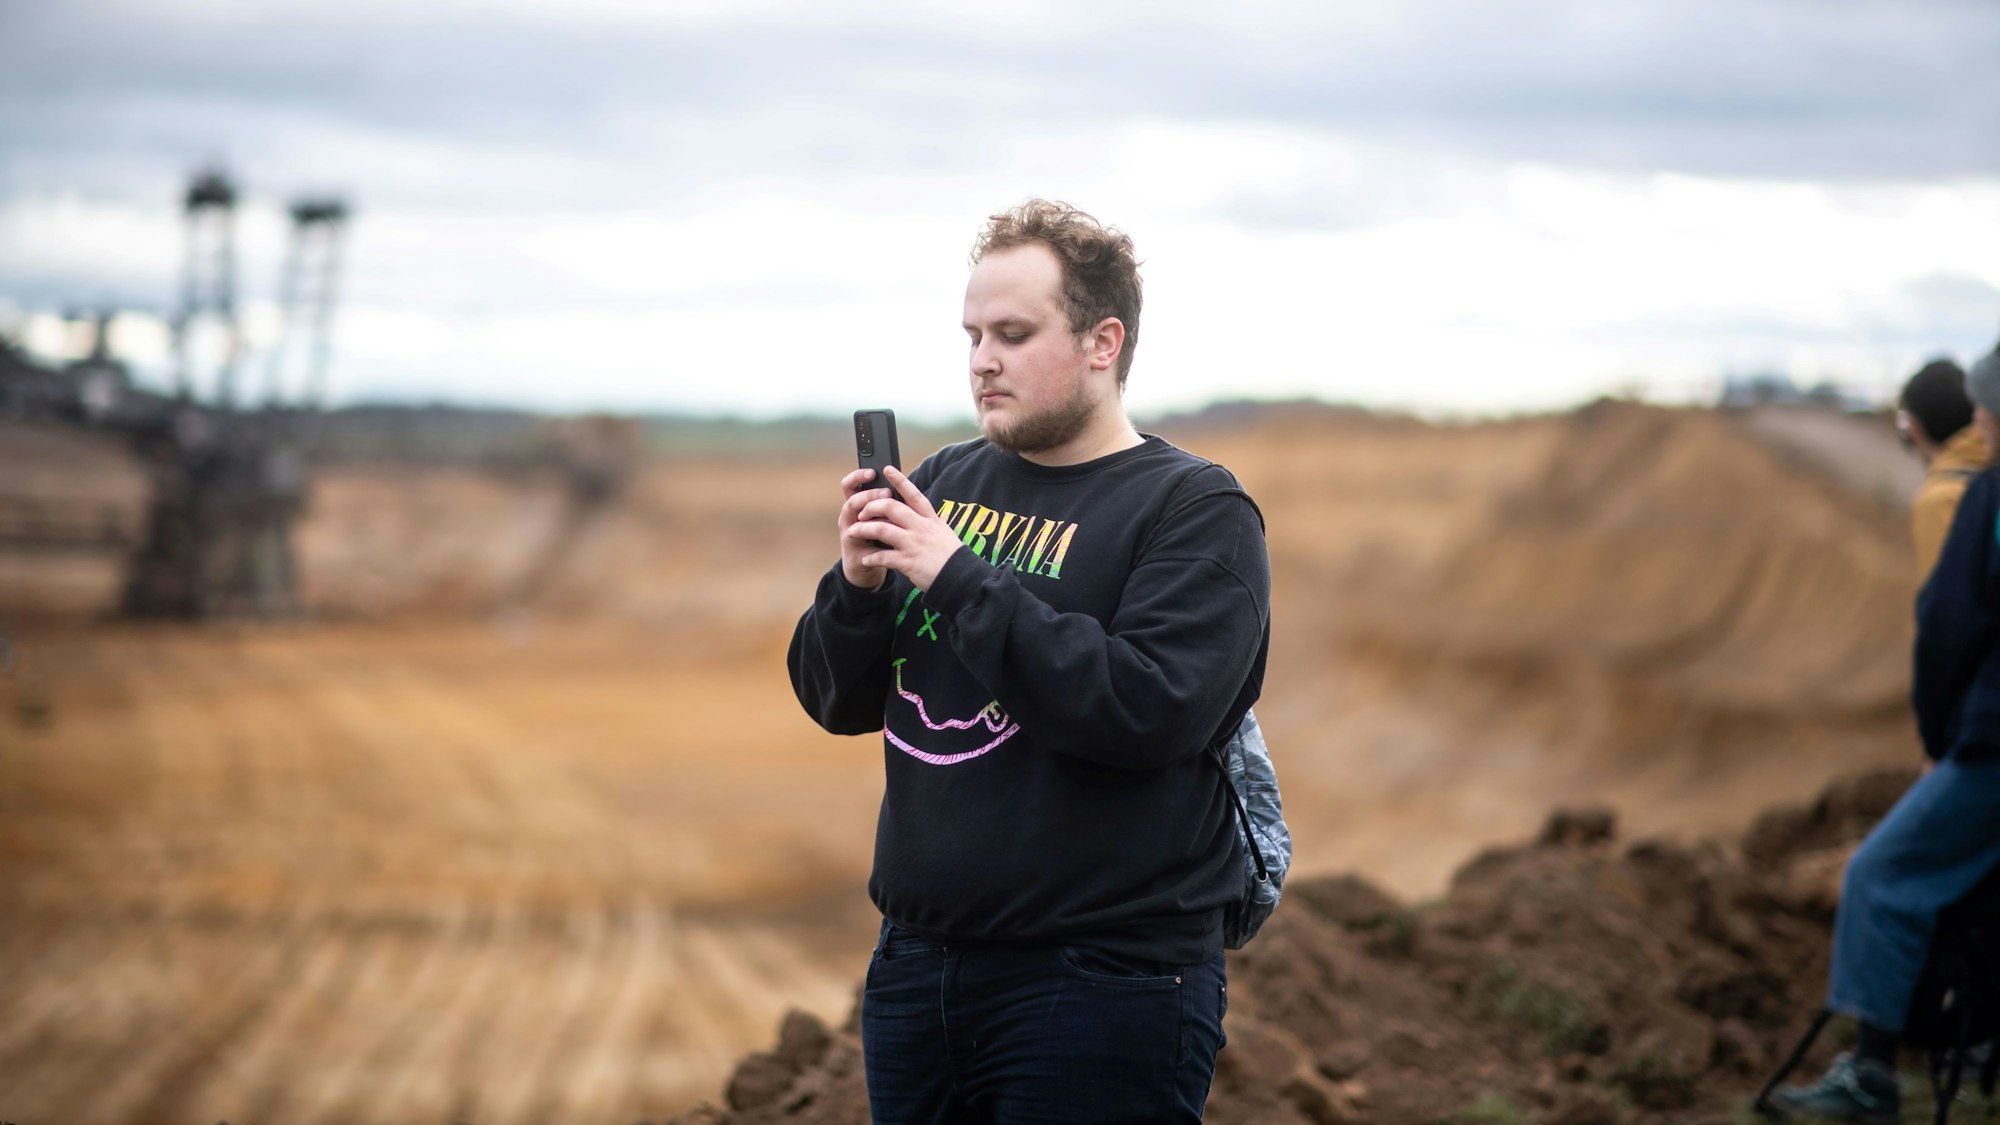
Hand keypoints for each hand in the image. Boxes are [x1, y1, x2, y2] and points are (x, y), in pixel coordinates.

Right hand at [836, 468, 892, 589]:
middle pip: (851, 499)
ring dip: (869, 515)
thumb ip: (888, 504)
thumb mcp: (884, 518)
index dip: (859, 476)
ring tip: (886, 515)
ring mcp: (849, 535)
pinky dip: (875, 542)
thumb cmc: (879, 538)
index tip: (873, 471)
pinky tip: (887, 541)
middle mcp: (849, 518)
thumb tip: (902, 484)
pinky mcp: (854, 553)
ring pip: (853, 520)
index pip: (852, 485)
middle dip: (869, 494)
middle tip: (886, 493)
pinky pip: (862, 544)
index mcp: (857, 506)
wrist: (867, 568)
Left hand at [844, 465, 964, 591]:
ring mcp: (914, 544)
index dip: (899, 480)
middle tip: (861, 513)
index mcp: (930, 519)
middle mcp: (921, 528)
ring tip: (852, 533)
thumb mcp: (942, 532)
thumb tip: (913, 514)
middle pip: (891, 507)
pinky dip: (871, 558)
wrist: (961, 577)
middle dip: (871, 507)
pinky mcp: (908, 562)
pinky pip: (883, 557)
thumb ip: (926, 522)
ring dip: (863, 530)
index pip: (913, 494)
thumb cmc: (950, 556)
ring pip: (882, 529)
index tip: (887, 469)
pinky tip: (865, 559)